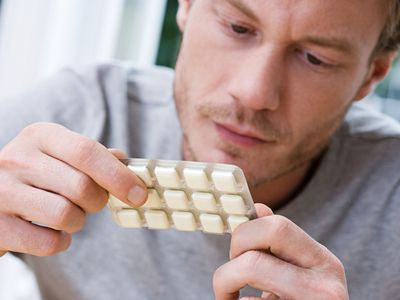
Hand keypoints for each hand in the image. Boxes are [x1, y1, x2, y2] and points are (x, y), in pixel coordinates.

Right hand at [0, 122, 146, 256]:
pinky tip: (50, 231)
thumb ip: (93, 156)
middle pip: (82, 186)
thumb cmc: (36, 173)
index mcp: (40, 136)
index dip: (118, 175)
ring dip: (78, 221)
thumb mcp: (59, 153)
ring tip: (66, 214)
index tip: (139, 195)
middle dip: (98, 201)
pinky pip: (48, 243)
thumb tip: (125, 162)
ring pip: (65, 215)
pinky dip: (60, 242)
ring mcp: (1, 192)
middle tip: (91, 202)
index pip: (87, 151)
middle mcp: (16, 158)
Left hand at [213, 204, 347, 299]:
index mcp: (323, 262)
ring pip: (251, 264)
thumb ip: (278, 245)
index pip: (278, 224)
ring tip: (230, 295)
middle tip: (234, 269)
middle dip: (238, 244)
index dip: (246, 229)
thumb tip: (259, 207)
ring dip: (225, 277)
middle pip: (269, 230)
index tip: (235, 246)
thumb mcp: (295, 274)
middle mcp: (326, 281)